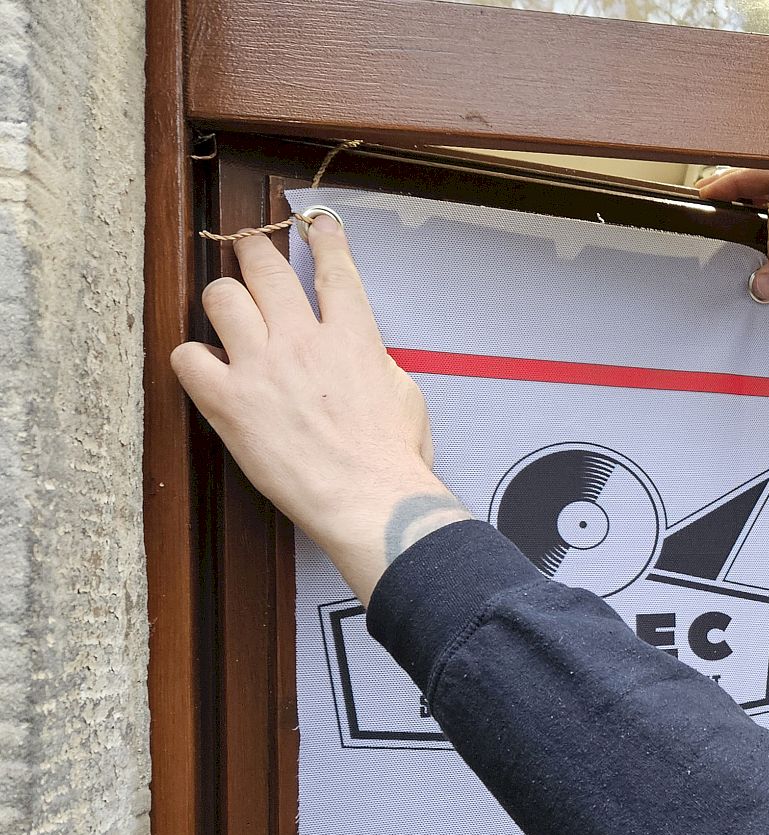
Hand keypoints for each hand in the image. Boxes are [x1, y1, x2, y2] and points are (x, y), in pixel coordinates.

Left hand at [170, 217, 469, 603]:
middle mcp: (302, 339)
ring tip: (227, 313)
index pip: (334, 269)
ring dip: (223, 300)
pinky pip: (186, 356)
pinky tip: (207, 370)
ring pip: (220, 296)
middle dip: (254, 248)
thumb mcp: (404, 394)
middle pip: (265, 267)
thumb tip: (355, 353)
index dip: (323, 238)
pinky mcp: (228, 401)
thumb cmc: (393, 458)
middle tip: (250, 249)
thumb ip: (373, 361)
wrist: (368, 498)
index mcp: (353, 336)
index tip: (314, 222)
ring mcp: (260, 367)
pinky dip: (193, 358)